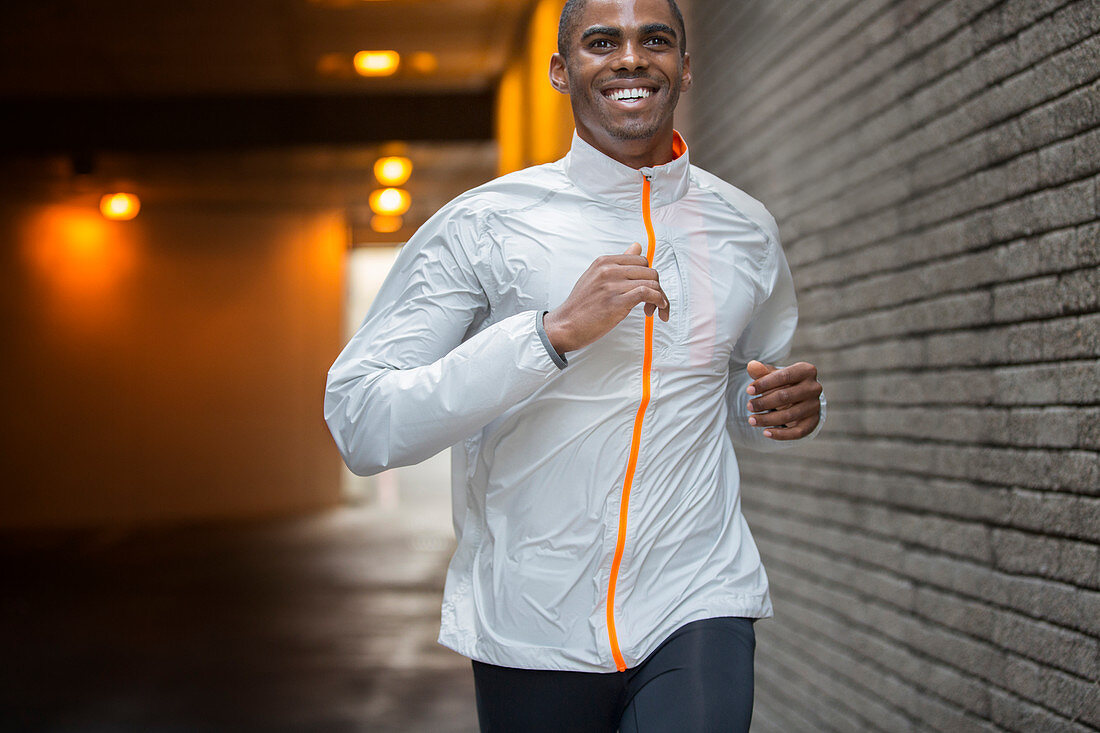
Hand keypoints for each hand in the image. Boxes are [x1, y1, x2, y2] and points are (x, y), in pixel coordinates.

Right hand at [543, 243, 669, 352]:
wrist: (565, 325)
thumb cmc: (581, 305)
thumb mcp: (596, 276)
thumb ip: (619, 263)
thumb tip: (637, 246)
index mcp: (604, 262)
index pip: (641, 260)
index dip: (649, 276)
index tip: (648, 290)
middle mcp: (608, 270)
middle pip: (649, 271)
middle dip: (657, 287)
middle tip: (653, 303)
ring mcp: (612, 286)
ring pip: (651, 283)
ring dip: (659, 297)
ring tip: (654, 310)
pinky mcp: (616, 302)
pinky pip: (647, 293)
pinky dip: (658, 301)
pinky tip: (658, 309)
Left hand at [745, 360, 821, 439]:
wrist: (800, 397)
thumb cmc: (783, 383)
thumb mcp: (773, 375)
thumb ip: (762, 372)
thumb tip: (751, 366)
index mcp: (806, 370)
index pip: (784, 376)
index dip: (764, 383)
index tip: (748, 390)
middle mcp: (814, 388)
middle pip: (785, 396)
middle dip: (764, 402)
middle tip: (749, 406)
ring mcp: (815, 406)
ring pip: (789, 415)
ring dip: (767, 419)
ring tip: (752, 420)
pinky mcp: (813, 422)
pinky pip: (797, 432)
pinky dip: (781, 434)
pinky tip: (766, 432)